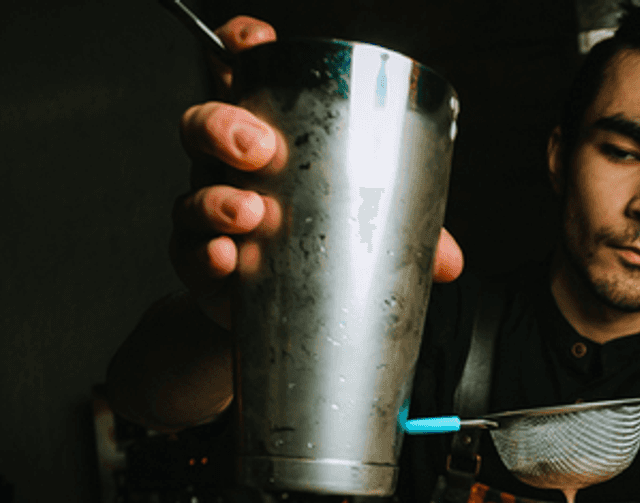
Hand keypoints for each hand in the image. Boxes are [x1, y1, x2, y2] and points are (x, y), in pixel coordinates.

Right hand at [170, 16, 463, 325]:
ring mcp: (210, 215)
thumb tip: (450, 260)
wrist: (285, 322)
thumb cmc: (322, 250)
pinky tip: (227, 258)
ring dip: (218, 198)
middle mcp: (230, 170)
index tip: (255, 43)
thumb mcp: (368, 229)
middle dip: (225, 126)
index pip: (244, 75)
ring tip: (252, 213)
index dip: (239, 48)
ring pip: (193, 190)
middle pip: (206, 124)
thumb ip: (408, 234)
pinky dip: (206, 254)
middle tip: (260, 148)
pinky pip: (189, 253)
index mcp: (271, 137)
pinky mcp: (201, 265)